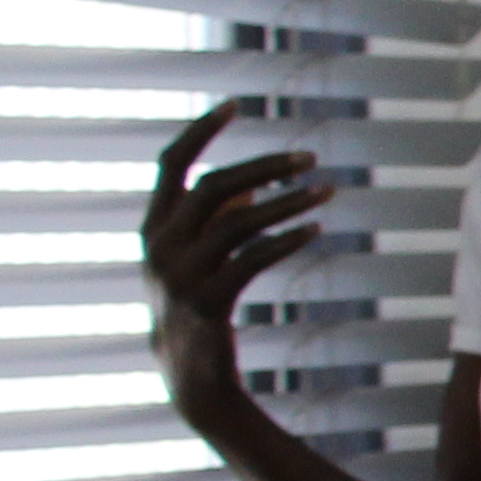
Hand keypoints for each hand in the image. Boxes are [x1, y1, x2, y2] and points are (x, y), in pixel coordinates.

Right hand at [142, 98, 333, 423]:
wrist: (189, 375)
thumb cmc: (199, 305)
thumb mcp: (198, 257)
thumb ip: (216, 220)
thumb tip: (254, 184)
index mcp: (153, 228)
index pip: (171, 166)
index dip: (201, 132)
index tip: (234, 104)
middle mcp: (158, 246)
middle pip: (213, 188)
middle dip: (263, 166)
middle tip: (309, 157)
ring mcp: (178, 276)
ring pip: (237, 222)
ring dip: (287, 203)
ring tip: (327, 192)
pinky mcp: (205, 303)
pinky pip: (250, 260)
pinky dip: (284, 240)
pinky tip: (314, 229)